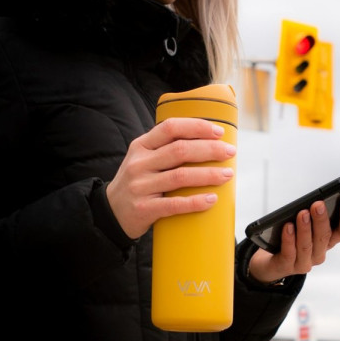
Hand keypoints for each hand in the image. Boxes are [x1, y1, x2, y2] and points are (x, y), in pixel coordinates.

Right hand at [106, 117, 235, 238]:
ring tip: (227, 175)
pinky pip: (174, 204)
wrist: (110, 213)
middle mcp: (139, 164)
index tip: (219, 132)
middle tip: (229, 152)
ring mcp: (140, 187)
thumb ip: (165, 149)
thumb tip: (207, 143)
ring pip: (180, 176)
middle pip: (180, 150)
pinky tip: (211, 200)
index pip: (170, 128)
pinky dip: (195, 202)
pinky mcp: (144, 209)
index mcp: (141, 146)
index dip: (197, 127)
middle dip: (210, 150)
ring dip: (208, 175)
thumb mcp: (142, 160)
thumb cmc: (136, 183)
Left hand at [247, 199, 339, 284]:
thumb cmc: (292, 240)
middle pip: (324, 237)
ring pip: (307, 245)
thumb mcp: (307, 227)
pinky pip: (289, 252)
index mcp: (328, 242)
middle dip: (321, 220)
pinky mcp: (287, 266)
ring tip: (302, 214)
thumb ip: (313, 216)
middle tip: (318, 205)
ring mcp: (304, 262)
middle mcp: (319, 253)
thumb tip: (317, 200)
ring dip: (305, 228)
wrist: (272, 262)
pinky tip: (288, 227)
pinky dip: (289, 239)